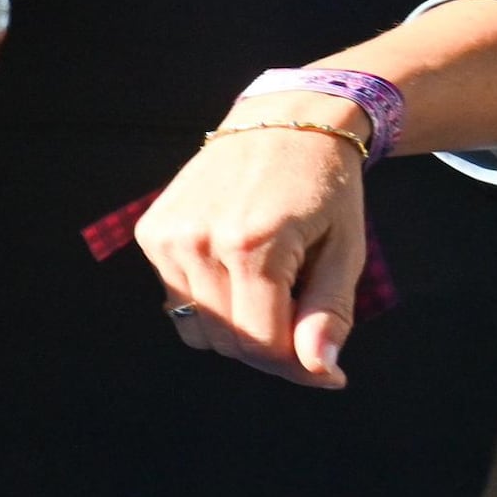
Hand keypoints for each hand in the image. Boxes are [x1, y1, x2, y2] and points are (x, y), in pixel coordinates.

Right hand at [136, 118, 372, 386]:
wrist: (281, 123)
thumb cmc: (323, 188)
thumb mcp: (345, 249)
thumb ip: (330, 313)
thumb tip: (321, 373)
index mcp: (252, 244)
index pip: (262, 343)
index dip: (296, 368)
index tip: (325, 371)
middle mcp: (198, 241)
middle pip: (228, 342)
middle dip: (269, 350)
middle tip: (302, 326)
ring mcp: (167, 236)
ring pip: (198, 328)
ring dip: (237, 328)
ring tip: (270, 292)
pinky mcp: (150, 233)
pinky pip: (177, 300)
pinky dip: (210, 303)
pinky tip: (236, 270)